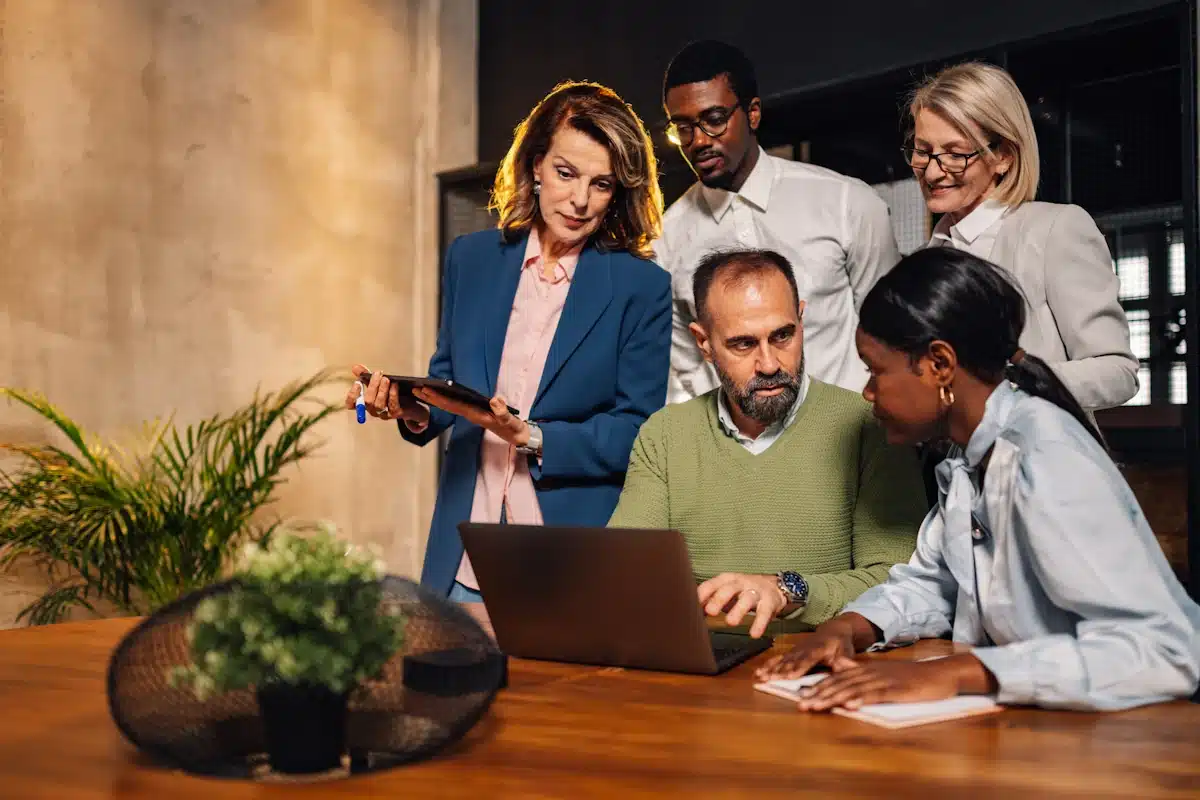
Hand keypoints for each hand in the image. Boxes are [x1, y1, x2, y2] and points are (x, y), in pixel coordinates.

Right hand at [344, 364, 429, 425]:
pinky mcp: (395, 414)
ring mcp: (384, 414)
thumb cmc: (390, 393)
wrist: (410, 403)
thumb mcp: (378, 383)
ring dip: (382, 390)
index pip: (352, 404)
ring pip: (378, 405)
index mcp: (365, 403)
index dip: (352, 395)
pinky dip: (393, 395)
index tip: (357, 383)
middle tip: (377, 374)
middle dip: (372, 386)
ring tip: (386, 379)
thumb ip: (366, 376)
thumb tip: (355, 367)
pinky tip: (395, 385)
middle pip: (367, 402)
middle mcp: (372, 410)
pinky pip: (392, 406)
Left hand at [413, 387, 528, 447]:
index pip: (453, 405)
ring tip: (421, 391)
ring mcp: (471, 415)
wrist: (518, 438)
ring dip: (435, 399)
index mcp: (475, 415)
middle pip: (446, 406)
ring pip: (449, 406)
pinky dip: (446, 400)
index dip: (439, 398)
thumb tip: (495, 401)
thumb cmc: (513, 428)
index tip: (425, 390)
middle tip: (414, 389)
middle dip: (430, 398)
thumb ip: (503, 412)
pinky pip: (456, 406)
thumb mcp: (511, 421)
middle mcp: (470, 415)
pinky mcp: (475, 414)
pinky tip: (440, 395)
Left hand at [697, 573, 787, 638]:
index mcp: (727, 580)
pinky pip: (765, 612)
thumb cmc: (742, 591)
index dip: (703, 593)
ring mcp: (756, 591)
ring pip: (747, 598)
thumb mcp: (726, 592)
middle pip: (729, 589)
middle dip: (719, 599)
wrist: (773, 586)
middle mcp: (741, 583)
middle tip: (710, 611)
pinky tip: (754, 634)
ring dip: (738, 610)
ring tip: (730, 622)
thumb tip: (690, 612)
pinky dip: (759, 623)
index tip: (693, 603)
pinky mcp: (770, 601)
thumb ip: (709, 601)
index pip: (713, 584)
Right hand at [755, 618, 858, 680]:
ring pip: (782, 661)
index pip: (807, 659)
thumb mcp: (847, 651)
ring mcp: (796, 650)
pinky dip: (769, 666)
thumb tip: (843, 667)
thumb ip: (845, 660)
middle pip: (790, 661)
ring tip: (761, 677)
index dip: (798, 667)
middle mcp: (804, 649)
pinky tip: (759, 672)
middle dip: (779, 671)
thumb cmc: (841, 643)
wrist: (833, 630)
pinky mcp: (791, 653)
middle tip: (769, 679)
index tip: (790, 676)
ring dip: (771, 670)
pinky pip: (779, 659)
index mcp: (819, 648)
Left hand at [791, 658, 969, 711]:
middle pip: (839, 684)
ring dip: (832, 698)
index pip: (837, 679)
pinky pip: (875, 695)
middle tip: (800, 704)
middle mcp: (870, 673)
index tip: (801, 696)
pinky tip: (849, 706)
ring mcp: (883, 680)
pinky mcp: (896, 689)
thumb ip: (861, 673)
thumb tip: (841, 672)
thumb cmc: (911, 677)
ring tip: (816, 706)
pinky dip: (861, 700)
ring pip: (852, 689)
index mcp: (866, 670)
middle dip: (818, 694)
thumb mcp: (883, 674)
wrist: (939, 674)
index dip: (818, 687)